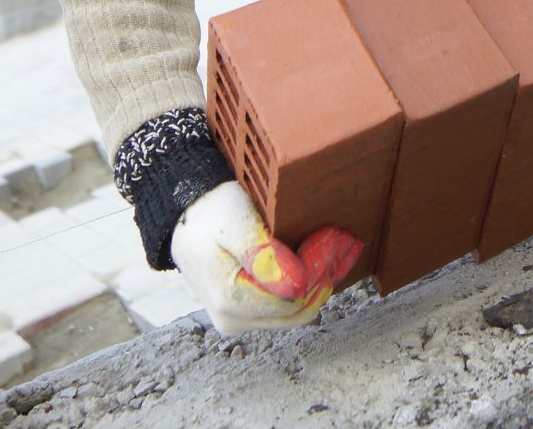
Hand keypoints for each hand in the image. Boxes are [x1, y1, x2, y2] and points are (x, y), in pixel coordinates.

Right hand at [169, 181, 360, 333]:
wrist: (188, 215)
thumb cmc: (212, 212)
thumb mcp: (235, 221)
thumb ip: (263, 255)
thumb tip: (298, 286)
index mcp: (228, 298)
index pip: (292, 296)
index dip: (317, 267)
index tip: (334, 234)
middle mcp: (233, 319)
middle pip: (297, 307)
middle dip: (324, 272)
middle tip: (344, 238)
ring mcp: (240, 320)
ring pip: (296, 310)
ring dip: (321, 279)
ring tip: (341, 246)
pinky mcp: (248, 314)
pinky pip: (287, 307)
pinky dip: (309, 284)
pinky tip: (325, 259)